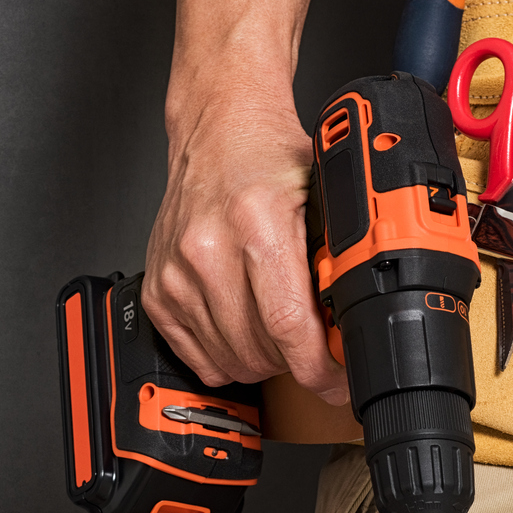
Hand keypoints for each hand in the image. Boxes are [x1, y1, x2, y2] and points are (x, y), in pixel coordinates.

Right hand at [142, 89, 348, 405]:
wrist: (216, 132)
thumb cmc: (267, 159)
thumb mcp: (323, 196)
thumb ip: (338, 258)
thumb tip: (355, 322)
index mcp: (255, 223)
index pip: (287, 324)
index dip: (319, 368)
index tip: (338, 381)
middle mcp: (206, 250)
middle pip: (259, 351)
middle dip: (296, 361)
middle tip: (314, 343)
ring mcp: (175, 274)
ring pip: (230, 361)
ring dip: (263, 360)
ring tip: (279, 329)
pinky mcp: (157, 291)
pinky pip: (197, 358)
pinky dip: (227, 356)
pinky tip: (245, 328)